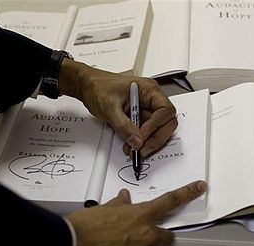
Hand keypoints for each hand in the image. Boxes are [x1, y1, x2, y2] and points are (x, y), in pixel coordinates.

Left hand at [58, 59, 176, 157]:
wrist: (87, 87)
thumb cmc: (98, 87)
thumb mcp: (109, 106)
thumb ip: (123, 125)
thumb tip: (136, 140)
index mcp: (150, 90)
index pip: (165, 110)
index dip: (156, 125)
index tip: (142, 135)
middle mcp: (151, 100)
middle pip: (166, 123)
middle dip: (156, 138)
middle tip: (143, 149)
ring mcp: (146, 110)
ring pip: (157, 131)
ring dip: (147, 143)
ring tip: (134, 150)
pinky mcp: (139, 119)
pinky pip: (145, 133)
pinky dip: (140, 142)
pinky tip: (131, 146)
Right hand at [66, 180, 206, 245]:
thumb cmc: (85, 226)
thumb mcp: (104, 208)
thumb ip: (120, 204)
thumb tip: (123, 200)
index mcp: (140, 215)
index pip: (170, 200)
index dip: (188, 193)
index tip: (198, 188)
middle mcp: (144, 235)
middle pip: (166, 236)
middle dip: (159, 235)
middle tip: (142, 234)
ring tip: (116, 245)